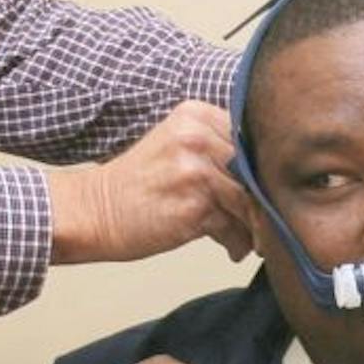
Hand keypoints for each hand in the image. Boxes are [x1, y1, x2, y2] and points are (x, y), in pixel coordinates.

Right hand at [46, 101, 252, 264]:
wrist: (95, 211)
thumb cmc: (138, 186)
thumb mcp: (176, 147)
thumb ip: (218, 151)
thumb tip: (269, 180)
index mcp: (195, 115)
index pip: (252, 139)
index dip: (264, 170)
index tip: (266, 192)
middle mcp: (197, 136)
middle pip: (255, 169)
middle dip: (264, 201)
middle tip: (265, 222)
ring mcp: (195, 169)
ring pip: (249, 200)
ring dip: (255, 227)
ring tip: (252, 241)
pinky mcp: (193, 205)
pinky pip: (234, 226)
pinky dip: (238, 242)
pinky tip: (232, 249)